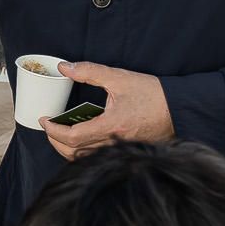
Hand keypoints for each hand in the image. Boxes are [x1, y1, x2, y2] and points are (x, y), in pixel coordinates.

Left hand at [44, 62, 173, 159]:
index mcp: (112, 126)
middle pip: (75, 153)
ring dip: (68, 149)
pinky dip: (84, 150)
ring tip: (60, 132)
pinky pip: (98, 156)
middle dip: (56, 141)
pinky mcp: (127, 151)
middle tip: (48, 127)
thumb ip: (90, 71)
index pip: (73, 137)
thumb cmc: (153, 94)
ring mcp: (121, 150)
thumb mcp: (119, 78)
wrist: (180, 109)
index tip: (44, 120)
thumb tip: (64, 67)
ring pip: (86, 158)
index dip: (53, 131)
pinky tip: (81, 137)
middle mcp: (115, 143)